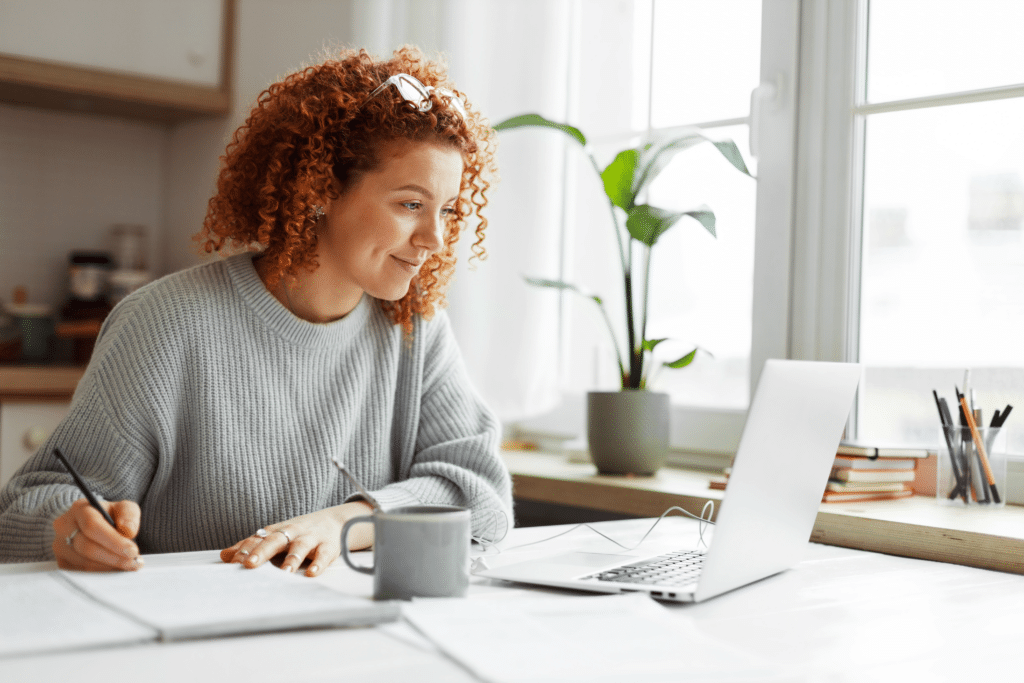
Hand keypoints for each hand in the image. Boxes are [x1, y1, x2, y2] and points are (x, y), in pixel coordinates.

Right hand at [52, 498, 142, 570]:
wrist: (89, 524)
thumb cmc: (109, 516)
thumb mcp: (123, 508)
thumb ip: (129, 515)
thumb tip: (128, 530)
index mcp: (80, 509)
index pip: (92, 526)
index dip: (113, 541)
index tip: (133, 551)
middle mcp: (64, 527)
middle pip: (87, 547)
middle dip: (114, 557)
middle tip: (134, 562)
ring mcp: (60, 546)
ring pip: (84, 563)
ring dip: (109, 567)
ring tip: (128, 565)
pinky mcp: (61, 562)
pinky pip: (81, 572)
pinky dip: (101, 573)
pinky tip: (114, 568)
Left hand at [219, 501, 373, 576]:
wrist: (334, 521)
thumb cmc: (299, 532)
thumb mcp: (275, 536)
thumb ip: (251, 546)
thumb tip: (224, 555)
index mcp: (276, 531)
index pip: (258, 539)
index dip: (245, 549)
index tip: (233, 560)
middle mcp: (292, 533)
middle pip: (275, 540)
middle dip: (263, 551)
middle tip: (251, 564)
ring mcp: (311, 538)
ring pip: (300, 547)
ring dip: (292, 559)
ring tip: (284, 572)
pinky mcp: (328, 546)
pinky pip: (323, 555)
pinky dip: (318, 564)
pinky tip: (312, 573)